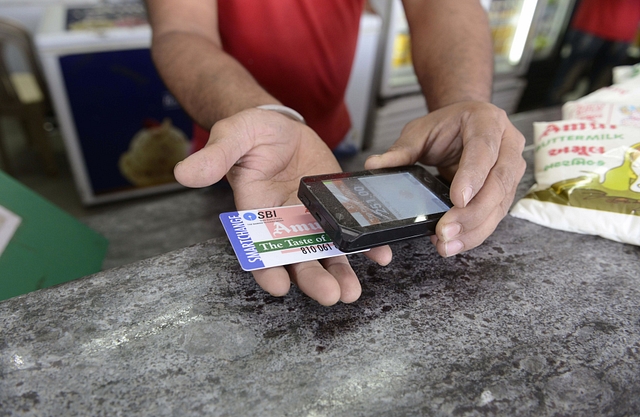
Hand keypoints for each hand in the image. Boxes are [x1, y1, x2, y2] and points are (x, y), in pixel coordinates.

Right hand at [174, 108, 391, 304]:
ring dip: (341, 273)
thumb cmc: (253, 135)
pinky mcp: (336, 210)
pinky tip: (380, 254)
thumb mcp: (233, 136)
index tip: (277, 285)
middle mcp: (285, 227)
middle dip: (313, 280)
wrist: (282, 128)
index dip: (265, 270)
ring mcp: (313, 221)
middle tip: (330, 295)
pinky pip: (352, 232)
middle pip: (298, 261)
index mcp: (256, 216)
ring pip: (327, 254)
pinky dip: (367, 246)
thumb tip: (184, 173)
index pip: (257, 251)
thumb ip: (215, 156)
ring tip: (352, 290)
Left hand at [365, 101, 525, 256]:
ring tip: (447, 243)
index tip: (458, 199)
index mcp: (487, 121)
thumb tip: (375, 165)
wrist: (465, 124)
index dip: (472, 176)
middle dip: (472, 213)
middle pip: (497, 183)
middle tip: (446, 230)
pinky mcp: (506, 191)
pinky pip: (494, 216)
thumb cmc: (447, 126)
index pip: (483, 150)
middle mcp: (507, 144)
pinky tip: (455, 242)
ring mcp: (511, 169)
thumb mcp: (420, 131)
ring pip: (499, 204)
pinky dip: (474, 232)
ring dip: (474, 229)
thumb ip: (401, 150)